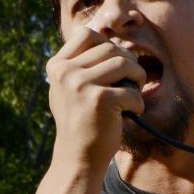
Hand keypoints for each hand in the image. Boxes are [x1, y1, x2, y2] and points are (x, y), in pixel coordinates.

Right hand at [45, 23, 144, 168]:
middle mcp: (65, 72)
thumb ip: (81, 64)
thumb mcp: (70, 88)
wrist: (78, 158)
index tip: (112, 68)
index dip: (107, 46)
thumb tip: (110, 39)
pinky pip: (132, 90)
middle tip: (129, 84)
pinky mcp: (99, 100)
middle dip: (128, 65)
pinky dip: (137, 104)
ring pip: (124, 63)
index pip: (87, 35)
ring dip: (137, 79)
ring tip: (132, 96)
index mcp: (56, 66)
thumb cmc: (81, 122)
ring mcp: (80, 85)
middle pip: (110, 48)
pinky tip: (129, 115)